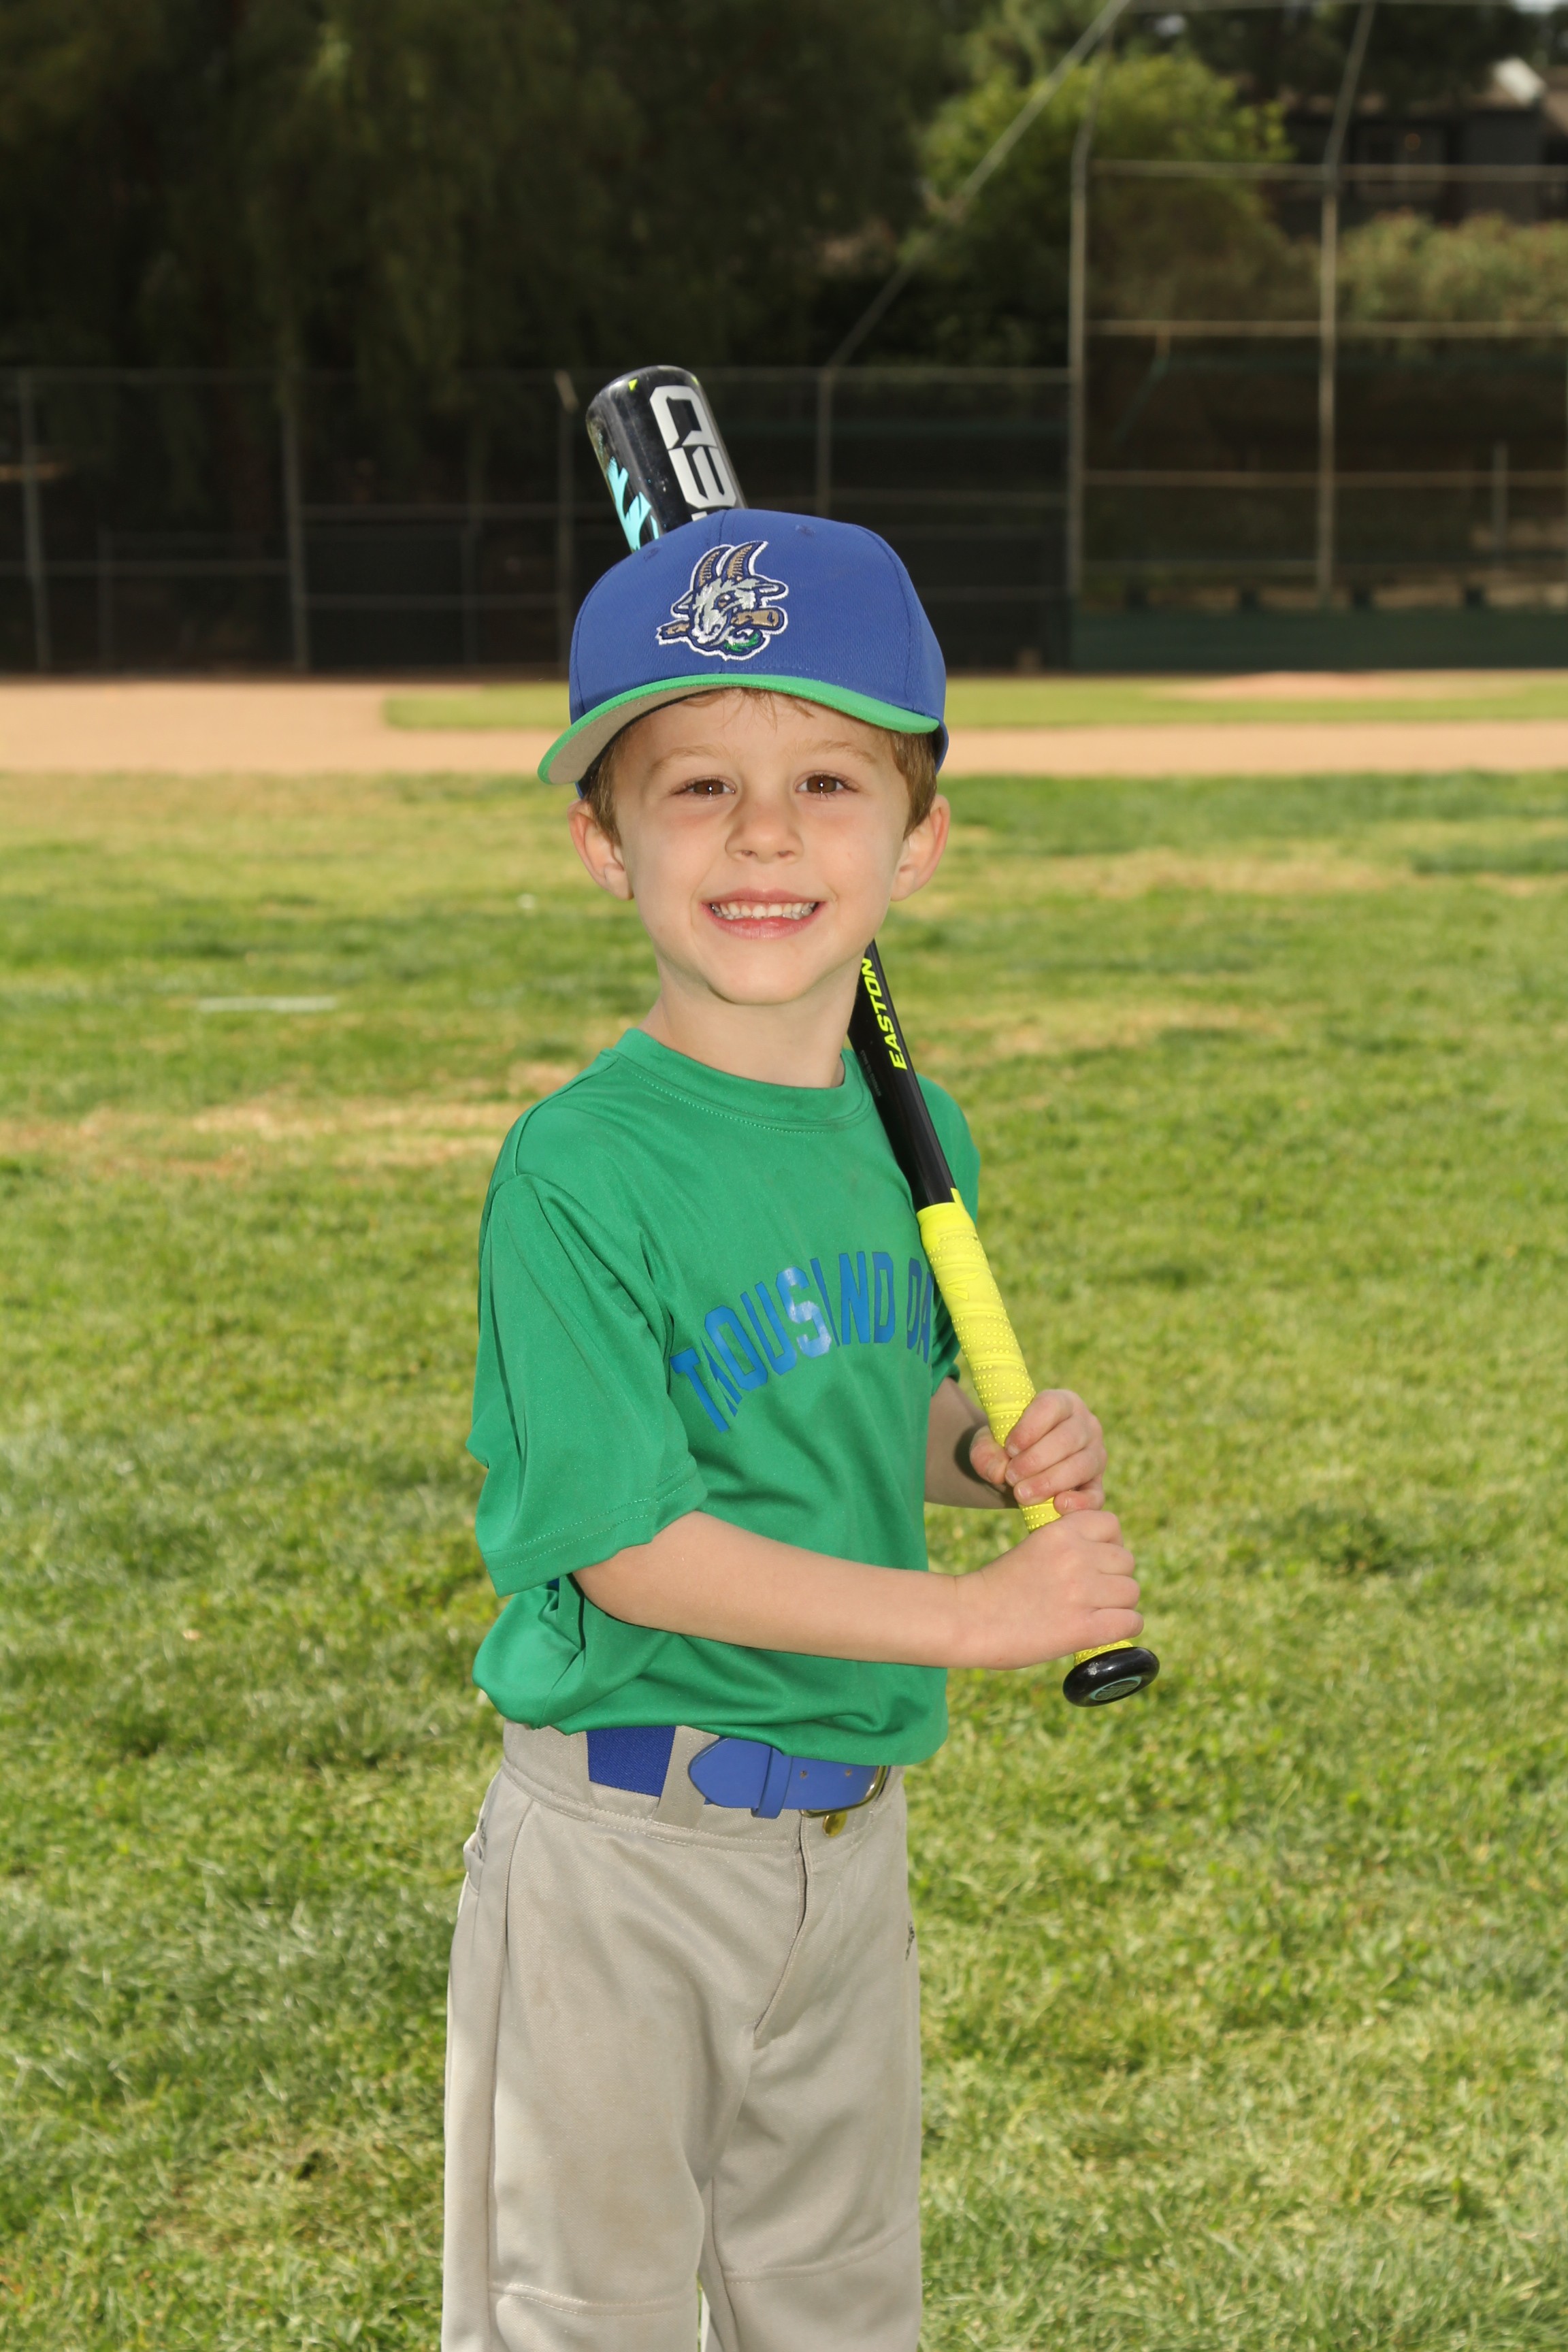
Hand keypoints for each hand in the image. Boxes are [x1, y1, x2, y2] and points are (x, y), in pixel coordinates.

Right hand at [956, 1512, 1139, 1669]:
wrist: (968, 1618)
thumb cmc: (998, 1586)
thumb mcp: (1035, 1547)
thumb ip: (1069, 1546)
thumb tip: (1109, 1558)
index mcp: (1061, 1531)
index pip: (1111, 1525)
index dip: (1107, 1544)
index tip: (1094, 1561)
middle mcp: (1076, 1556)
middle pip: (1126, 1561)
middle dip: (1113, 1577)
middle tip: (1092, 1593)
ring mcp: (1081, 1592)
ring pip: (1131, 1592)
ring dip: (1118, 1604)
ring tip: (1095, 1612)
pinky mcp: (1083, 1628)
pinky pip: (1131, 1622)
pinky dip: (1122, 1628)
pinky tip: (1103, 1630)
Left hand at [967, 1388, 1105, 1512]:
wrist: (1018, 1469)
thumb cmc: (1007, 1448)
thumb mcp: (988, 1444)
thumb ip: (985, 1453)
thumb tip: (999, 1471)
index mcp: (1061, 1402)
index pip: (1051, 1405)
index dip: (1030, 1428)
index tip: (1009, 1448)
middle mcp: (1086, 1425)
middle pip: (1068, 1438)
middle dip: (1036, 1460)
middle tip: (1011, 1476)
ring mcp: (1095, 1454)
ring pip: (1081, 1465)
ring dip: (1049, 1482)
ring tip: (1021, 1494)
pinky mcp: (1096, 1484)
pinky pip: (1095, 1495)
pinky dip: (1079, 1503)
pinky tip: (1057, 1506)